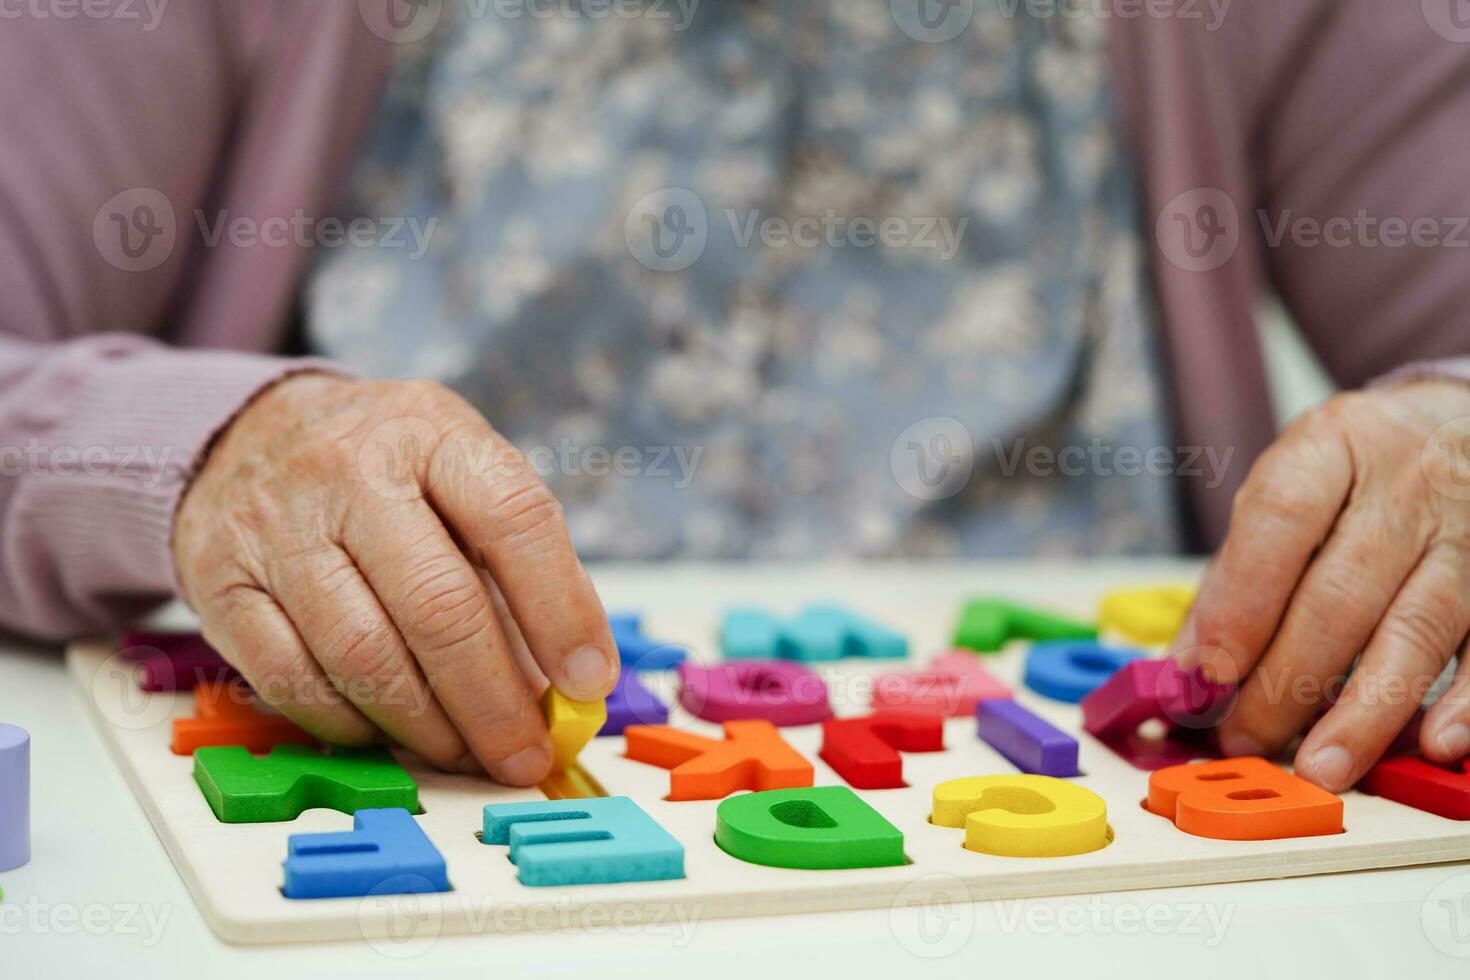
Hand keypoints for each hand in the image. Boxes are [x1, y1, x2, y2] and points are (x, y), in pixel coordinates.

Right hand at [173, 374, 617, 785]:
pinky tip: (387, 732)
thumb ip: (513, 565)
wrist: (247, 433)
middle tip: (527, 756)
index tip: (589, 680)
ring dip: (426, 725)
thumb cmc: (385, 471)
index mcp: (432, 432)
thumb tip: (568, 684)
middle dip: (493, 700)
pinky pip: (291, 679)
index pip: (513, 518)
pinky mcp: (219, 584)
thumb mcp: (458, 473)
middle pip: (437, 604)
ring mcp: (276, 526)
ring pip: (362, 653)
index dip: (561, 609)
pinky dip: (350, 722)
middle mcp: (349, 471)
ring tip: (466, 754)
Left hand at [1173, 380, 1469, 791]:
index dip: (1241, 600)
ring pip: (1415, 630)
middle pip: (1341, 592)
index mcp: (1333, 446)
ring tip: (1320, 764)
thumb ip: (1239, 573)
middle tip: (1244, 737)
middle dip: (1286, 678)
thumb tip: (1188, 666)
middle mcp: (1407, 485)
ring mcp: (1469, 533)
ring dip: (1364, 710)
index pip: (1280, 519)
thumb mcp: (1292, 487)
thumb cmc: (1360, 471)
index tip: (1208, 670)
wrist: (1464, 423)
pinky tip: (1434, 744)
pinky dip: (1466, 704)